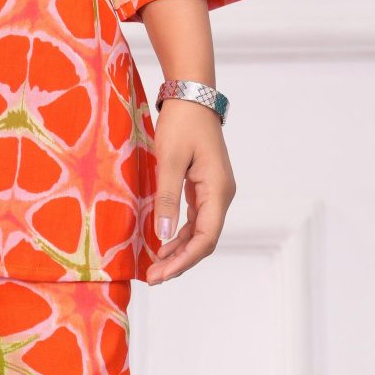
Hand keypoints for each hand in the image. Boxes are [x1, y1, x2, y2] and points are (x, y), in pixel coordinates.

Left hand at [143, 98, 235, 283]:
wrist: (192, 97)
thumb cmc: (181, 124)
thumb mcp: (170, 161)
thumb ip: (167, 199)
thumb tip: (162, 237)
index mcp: (218, 190)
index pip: (206, 238)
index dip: (184, 260)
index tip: (161, 273)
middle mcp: (221, 195)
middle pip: (205, 240)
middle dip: (180, 261)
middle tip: (153, 278)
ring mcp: (215, 191)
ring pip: (200, 231)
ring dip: (179, 250)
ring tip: (155, 267)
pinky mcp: (205, 186)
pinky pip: (195, 219)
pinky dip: (180, 234)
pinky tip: (162, 244)